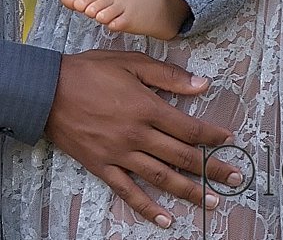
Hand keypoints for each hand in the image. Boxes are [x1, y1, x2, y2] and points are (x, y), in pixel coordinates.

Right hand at [43, 50, 246, 227]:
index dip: (211, 136)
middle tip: (235, 178)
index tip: (228, 141)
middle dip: (212, 168)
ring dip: (190, 191)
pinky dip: (148, 207)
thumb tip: (201, 84)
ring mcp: (119, 154)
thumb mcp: (130, 63)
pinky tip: (166, 219)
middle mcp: (137, 135)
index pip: (188, 128)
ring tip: (213, 202)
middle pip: (182, 156)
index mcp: (146, 107)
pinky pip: (128, 192)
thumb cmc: (89, 71)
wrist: (47, 90)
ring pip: (161, 178)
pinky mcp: (103, 167)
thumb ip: (167, 76)